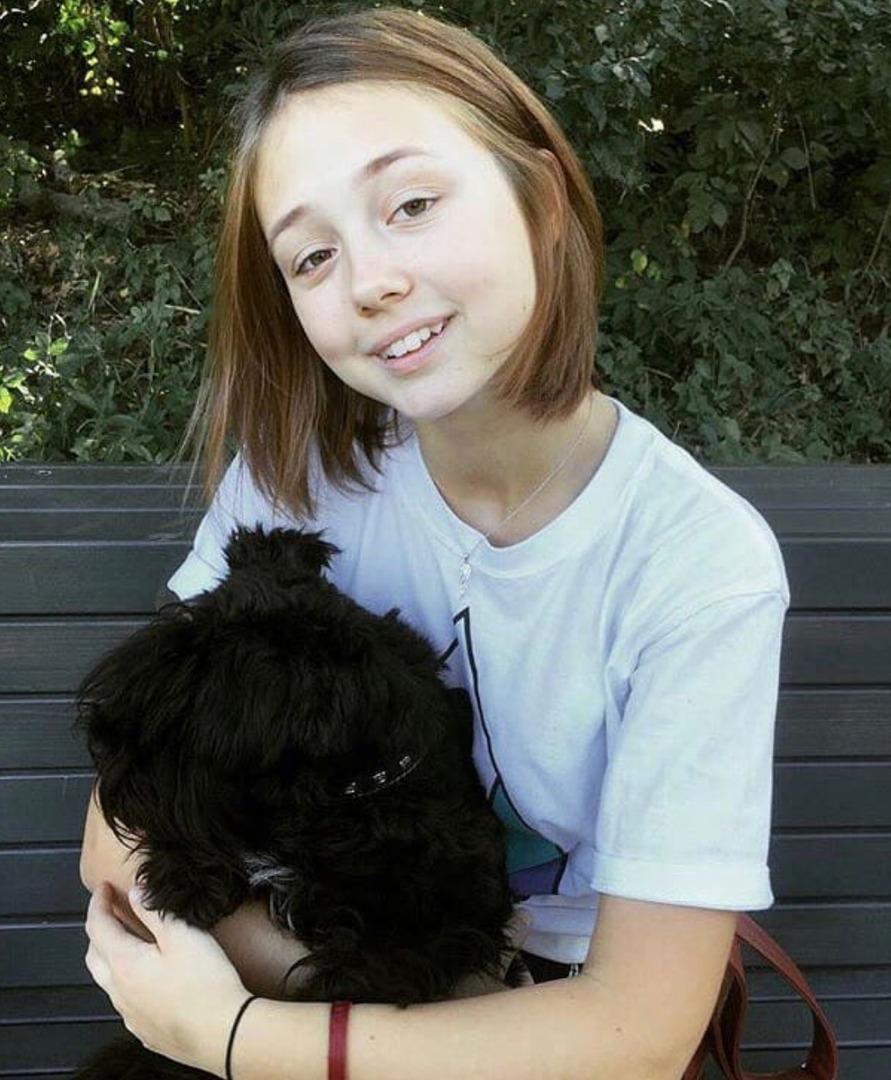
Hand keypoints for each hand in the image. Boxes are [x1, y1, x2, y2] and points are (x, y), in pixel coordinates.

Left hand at [84, 881, 250, 1076]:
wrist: (223, 1033)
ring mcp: (131, 1015)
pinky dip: (128, 983)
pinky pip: (126, 1003)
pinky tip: (147, 979)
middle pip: (94, 956)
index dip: (98, 903)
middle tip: (112, 912)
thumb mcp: (182, 934)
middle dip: (99, 930)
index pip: (98, 927)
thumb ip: (154, 910)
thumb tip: (135, 891)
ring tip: (130, 942)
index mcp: (125, 964)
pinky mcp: (146, 1031)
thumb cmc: (205, 983)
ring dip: (111, 957)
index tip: (104, 888)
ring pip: (108, 981)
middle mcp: (120, 992)